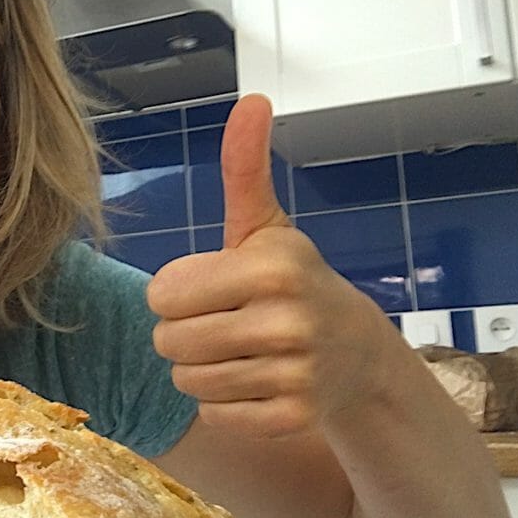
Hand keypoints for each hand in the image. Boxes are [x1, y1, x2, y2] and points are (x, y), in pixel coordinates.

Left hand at [147, 94, 386, 437]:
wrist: (356, 354)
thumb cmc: (293, 283)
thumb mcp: (266, 227)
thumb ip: (245, 169)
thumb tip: (252, 99)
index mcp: (270, 266)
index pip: (161, 293)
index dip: (176, 292)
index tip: (209, 288)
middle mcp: (285, 320)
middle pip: (168, 341)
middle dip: (183, 334)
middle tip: (223, 323)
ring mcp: (293, 374)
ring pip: (186, 382)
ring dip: (201, 370)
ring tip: (238, 352)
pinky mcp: (291, 418)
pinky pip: (214, 415)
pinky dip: (225, 404)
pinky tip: (255, 382)